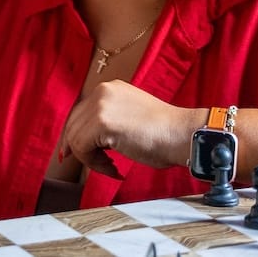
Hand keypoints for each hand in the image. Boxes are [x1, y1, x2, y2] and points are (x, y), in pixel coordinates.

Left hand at [60, 80, 196, 178]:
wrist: (184, 135)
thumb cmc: (164, 134)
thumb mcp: (129, 117)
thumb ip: (108, 120)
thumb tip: (86, 140)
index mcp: (109, 88)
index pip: (80, 112)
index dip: (76, 135)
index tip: (76, 152)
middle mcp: (101, 91)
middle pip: (73, 123)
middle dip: (80, 148)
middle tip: (98, 165)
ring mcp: (100, 105)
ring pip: (75, 137)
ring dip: (91, 158)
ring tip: (112, 167)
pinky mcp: (101, 121)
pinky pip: (82, 147)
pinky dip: (94, 163)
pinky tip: (114, 169)